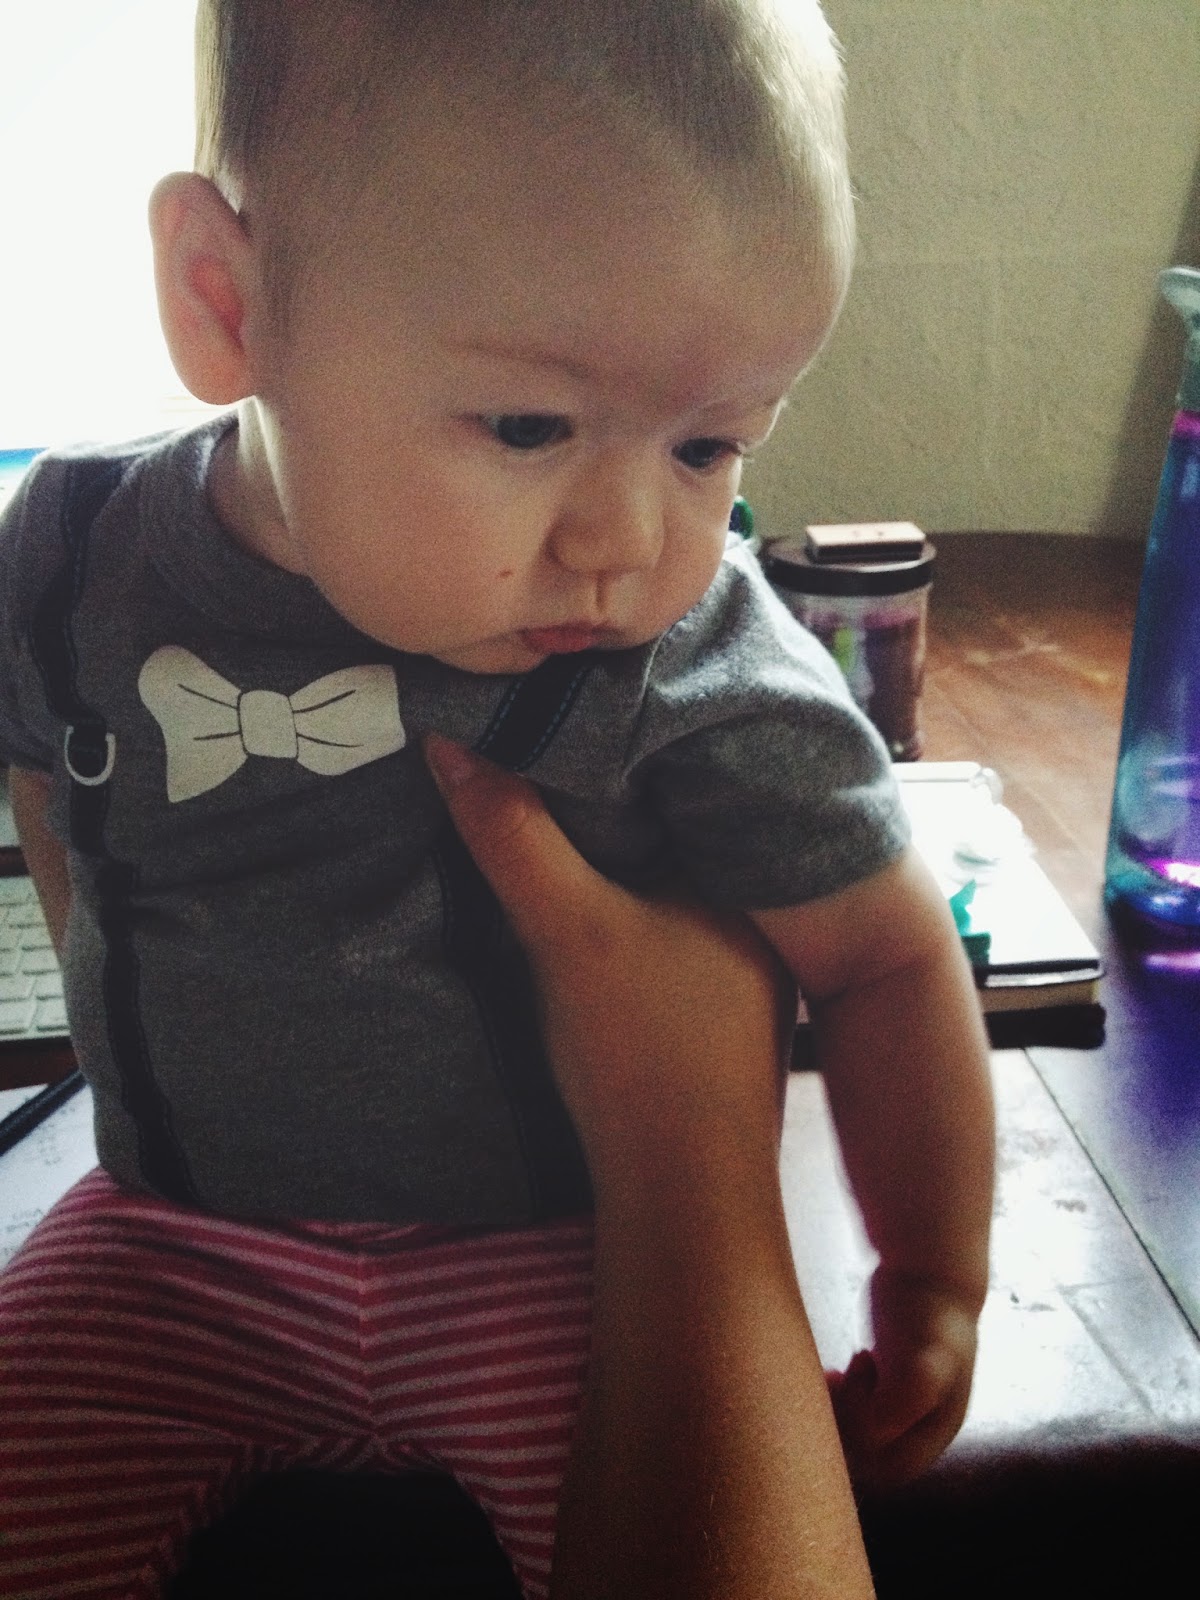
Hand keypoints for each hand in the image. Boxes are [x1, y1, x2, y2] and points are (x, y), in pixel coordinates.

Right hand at [424, 733, 794, 1176]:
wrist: (679, 1199)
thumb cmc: (641, 1052)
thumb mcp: (565, 929)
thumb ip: (511, 836)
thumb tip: (449, 742)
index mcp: (745, 878)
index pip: (673, 789)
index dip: (610, 756)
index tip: (549, 722)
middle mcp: (756, 918)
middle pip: (663, 840)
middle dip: (603, 813)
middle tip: (529, 762)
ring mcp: (739, 973)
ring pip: (657, 892)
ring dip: (606, 871)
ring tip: (537, 825)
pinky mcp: (711, 1020)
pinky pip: (656, 938)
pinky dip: (615, 920)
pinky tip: (575, 914)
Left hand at [830, 1265, 980, 1488]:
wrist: (926, 1270)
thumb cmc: (928, 1314)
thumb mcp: (926, 1356)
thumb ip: (906, 1400)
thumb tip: (874, 1434)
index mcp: (938, 1428)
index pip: (893, 1468)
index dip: (864, 1446)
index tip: (852, 1396)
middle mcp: (919, 1424)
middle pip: (869, 1457)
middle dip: (845, 1426)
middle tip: (842, 1381)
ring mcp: (898, 1406)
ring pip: (854, 1436)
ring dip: (837, 1412)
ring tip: (841, 1373)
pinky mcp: (878, 1386)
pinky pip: (848, 1413)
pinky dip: (833, 1399)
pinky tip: (831, 1373)